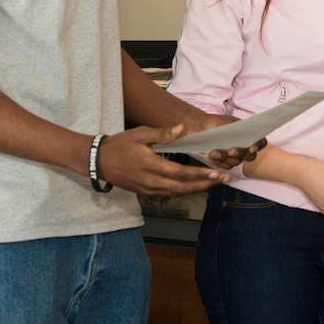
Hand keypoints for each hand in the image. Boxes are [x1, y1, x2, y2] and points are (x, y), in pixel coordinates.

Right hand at [95, 126, 228, 196]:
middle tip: (224, 180)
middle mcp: (151, 181)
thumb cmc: (120, 144)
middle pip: (183, 187)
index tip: (217, 173)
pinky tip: (195, 186)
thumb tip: (183, 128)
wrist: (99, 161)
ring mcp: (148, 189)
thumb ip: (162, 134)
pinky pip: (168, 194)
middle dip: (205, 184)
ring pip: (177, 193)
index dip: (200, 175)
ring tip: (214, 183)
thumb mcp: (140, 134)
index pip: (180, 173)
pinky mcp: (145, 192)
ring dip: (197, 189)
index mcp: (151, 165)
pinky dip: (184, 191)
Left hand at [174, 111, 266, 169]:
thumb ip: (238, 128)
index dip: (259, 146)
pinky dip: (218, 161)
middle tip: (232, 150)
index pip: (261, 143)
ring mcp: (233, 156)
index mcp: (247, 136)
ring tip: (215, 152)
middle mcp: (242, 147)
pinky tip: (211, 154)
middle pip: (250, 156)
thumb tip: (247, 132)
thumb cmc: (214, 123)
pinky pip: (225, 166)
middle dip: (241, 154)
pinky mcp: (223, 162)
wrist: (198, 127)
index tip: (252, 147)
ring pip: (236, 162)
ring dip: (226, 158)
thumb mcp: (227, 122)